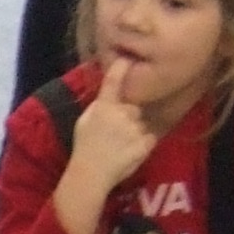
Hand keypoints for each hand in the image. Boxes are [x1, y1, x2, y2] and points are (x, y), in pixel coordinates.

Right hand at [69, 56, 159, 189]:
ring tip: (121, 148)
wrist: (90, 174)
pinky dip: (144, 146)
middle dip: (129, 118)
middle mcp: (120, 113)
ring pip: (142, 125)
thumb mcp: (84, 121)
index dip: (121, 68)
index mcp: (103, 106)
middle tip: (116, 135)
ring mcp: (134, 128)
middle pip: (134, 108)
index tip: (127, 58)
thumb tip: (109, 97)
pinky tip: (130, 154)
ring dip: (136, 133)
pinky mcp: (144, 143)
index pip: (113, 82)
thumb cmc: (83, 148)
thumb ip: (99, 106)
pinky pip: (150, 138)